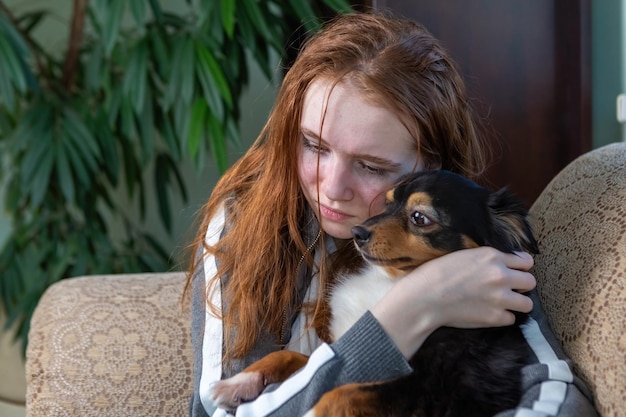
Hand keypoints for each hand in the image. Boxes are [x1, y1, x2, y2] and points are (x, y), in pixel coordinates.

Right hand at [370, 247, 535, 358]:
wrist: (423, 298)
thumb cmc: (435, 274)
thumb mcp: (462, 255)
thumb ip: (485, 258)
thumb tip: (501, 262)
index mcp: (492, 256)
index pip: (525, 261)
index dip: (520, 267)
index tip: (513, 272)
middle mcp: (500, 275)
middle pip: (530, 281)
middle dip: (521, 285)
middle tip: (507, 289)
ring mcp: (500, 297)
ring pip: (527, 303)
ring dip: (516, 303)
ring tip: (501, 303)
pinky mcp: (495, 317)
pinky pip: (511, 319)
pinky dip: (502, 317)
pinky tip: (488, 313)